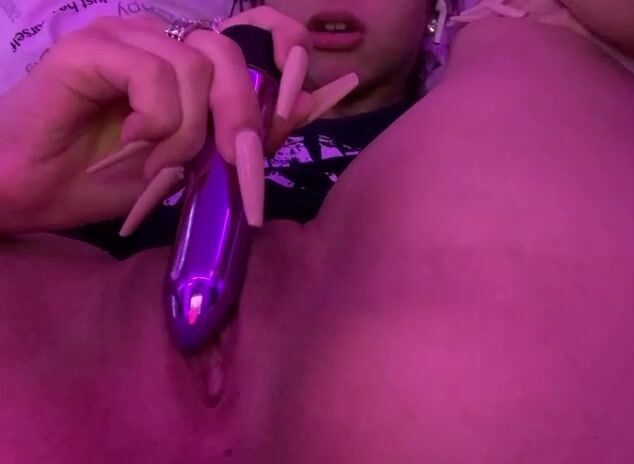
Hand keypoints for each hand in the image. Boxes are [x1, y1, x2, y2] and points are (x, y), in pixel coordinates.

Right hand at [0, 6, 357, 234]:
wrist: (34, 194)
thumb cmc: (111, 179)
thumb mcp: (202, 160)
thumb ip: (255, 128)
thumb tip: (320, 98)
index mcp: (193, 61)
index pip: (261, 27)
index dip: (289, 55)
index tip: (291, 108)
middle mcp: (163, 38)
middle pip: (234, 53)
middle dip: (242, 118)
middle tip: (231, 164)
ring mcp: (126, 35)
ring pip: (198, 68)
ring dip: (188, 133)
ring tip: (158, 164)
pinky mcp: (92, 46)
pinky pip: (156, 75)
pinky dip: (155, 121)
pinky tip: (130, 142)